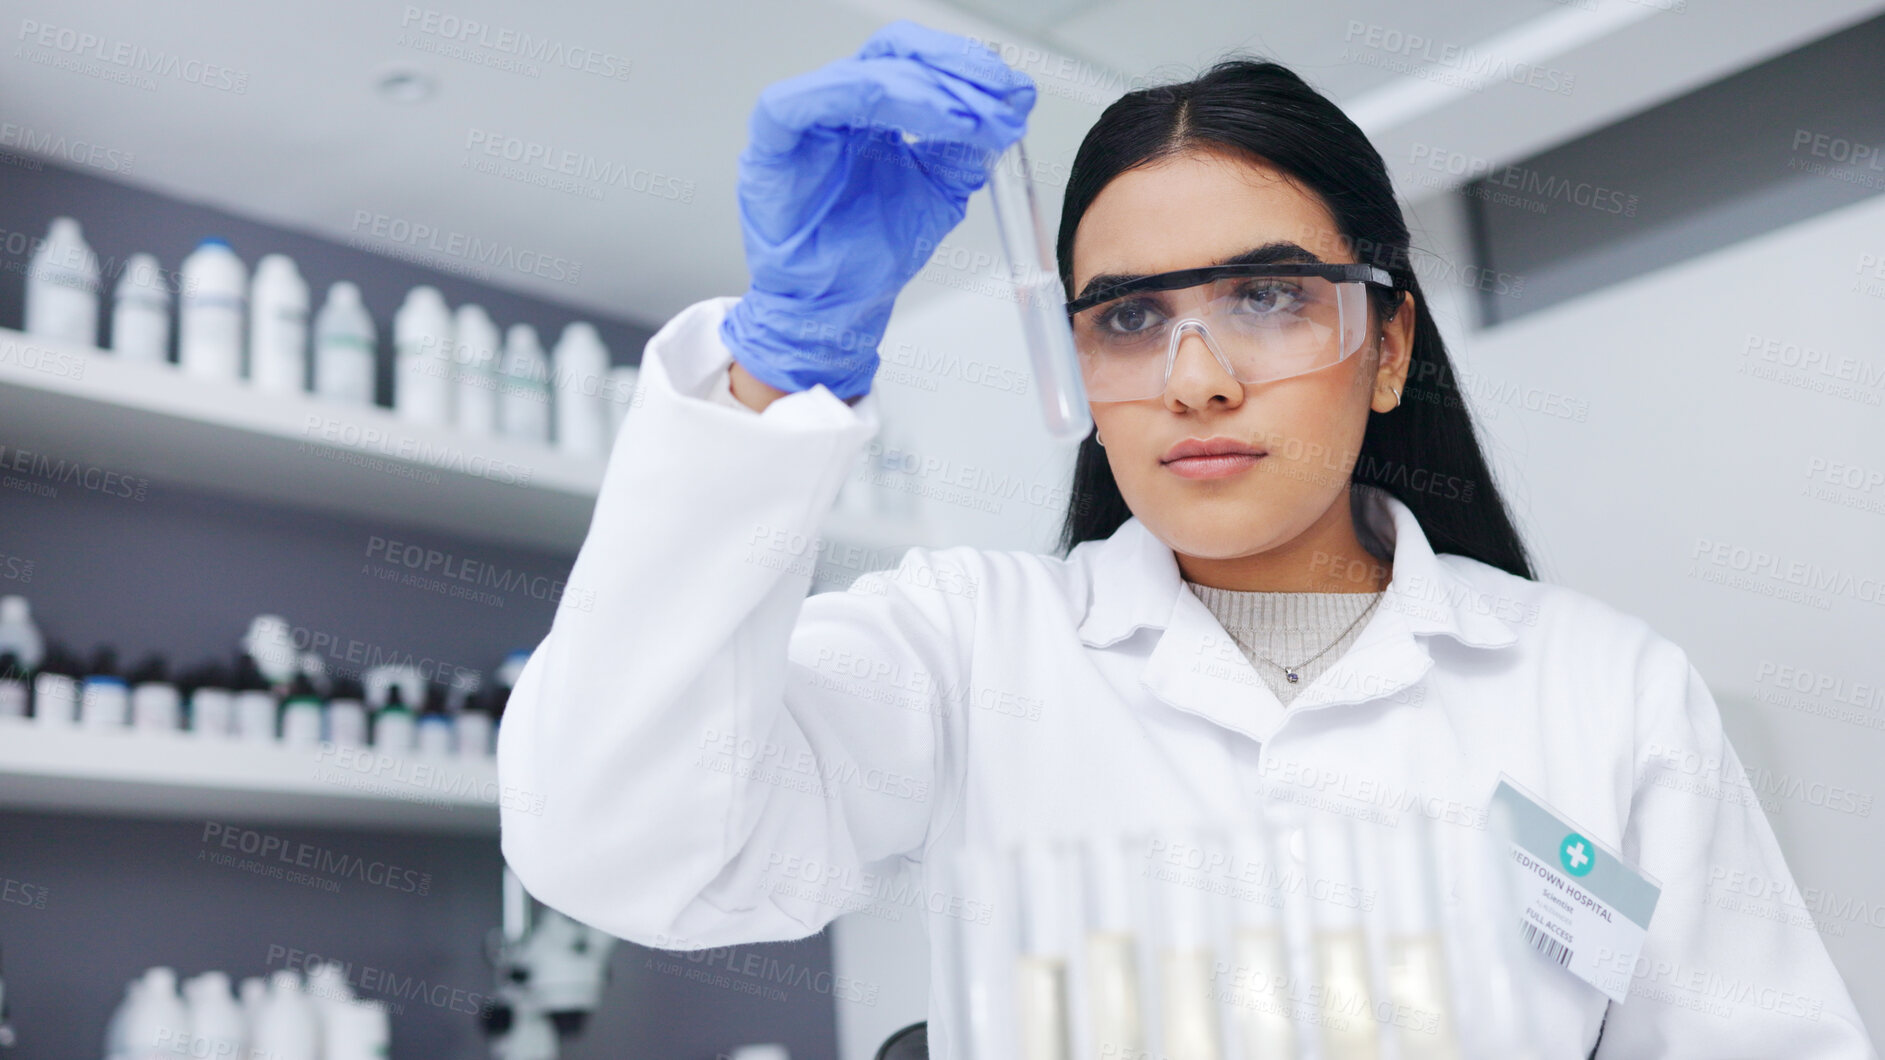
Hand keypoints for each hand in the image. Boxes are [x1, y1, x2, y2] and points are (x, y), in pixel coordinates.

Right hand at [720, 20, 1034, 400]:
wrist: (832, 309)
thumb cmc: (868, 254)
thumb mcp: (940, 191)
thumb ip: (972, 147)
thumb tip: (1016, 99)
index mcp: (876, 108)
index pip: (921, 60)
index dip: (968, 66)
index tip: (1014, 90)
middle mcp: (840, 102)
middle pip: (895, 52)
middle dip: (954, 70)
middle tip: (999, 98)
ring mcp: (803, 118)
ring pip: (864, 75)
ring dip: (927, 91)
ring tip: (971, 121)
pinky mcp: (770, 142)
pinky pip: (805, 102)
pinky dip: (862, 96)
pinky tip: (916, 116)